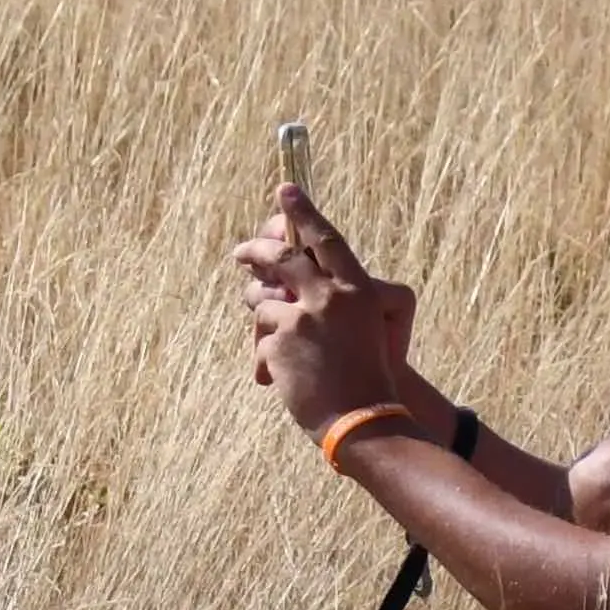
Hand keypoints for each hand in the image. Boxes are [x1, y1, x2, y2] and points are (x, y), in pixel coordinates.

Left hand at [233, 183, 423, 438]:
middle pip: (281, 257)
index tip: (285, 189)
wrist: (364, 419)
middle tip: (241, 252)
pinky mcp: (279, 343)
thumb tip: (285, 281)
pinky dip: (266, 358)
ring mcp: (301, 319)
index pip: (325, 239)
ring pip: (260, 301)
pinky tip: (282, 378)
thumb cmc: (368, 375)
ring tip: (277, 339)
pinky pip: (260, 339)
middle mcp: (328, 297)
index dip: (303, 212)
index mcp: (356, 289)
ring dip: (261, 316)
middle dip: (255, 250)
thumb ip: (330, 299)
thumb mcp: (363, 327)